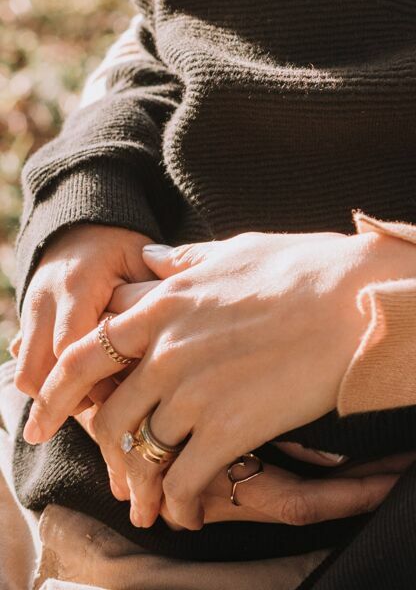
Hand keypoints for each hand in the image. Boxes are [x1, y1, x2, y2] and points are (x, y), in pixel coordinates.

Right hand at [14, 224, 155, 402]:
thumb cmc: (123, 248)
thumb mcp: (142, 262)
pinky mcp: (25, 325)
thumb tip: (164, 347)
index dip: (93, 381)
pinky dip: (49, 382)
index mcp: (78, 286)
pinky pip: (25, 365)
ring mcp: (29, 314)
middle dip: (67, 398)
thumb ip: (148, 298)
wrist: (82, 229)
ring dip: (55, 394)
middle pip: (37, 372)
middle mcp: (45, 301)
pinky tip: (81, 387)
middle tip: (106, 412)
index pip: (70, 350)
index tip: (122, 397)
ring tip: (96, 400)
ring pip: (25, 374)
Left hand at [23, 228, 415, 528]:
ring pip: (145, 451)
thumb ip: (189, 263)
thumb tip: (155, 260)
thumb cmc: (312, 268)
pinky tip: (188, 512)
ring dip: (146, 482)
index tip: (43, 416)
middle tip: (122, 467)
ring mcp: (197, 391)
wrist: (366, 301)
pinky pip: (184, 481)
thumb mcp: (241, 250)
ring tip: (156, 498)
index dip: (58, 390)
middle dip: (112, 446)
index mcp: (169, 303)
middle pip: (113, 413)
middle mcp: (170, 349)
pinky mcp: (229, 429)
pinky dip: (180, 503)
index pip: (86, 352)